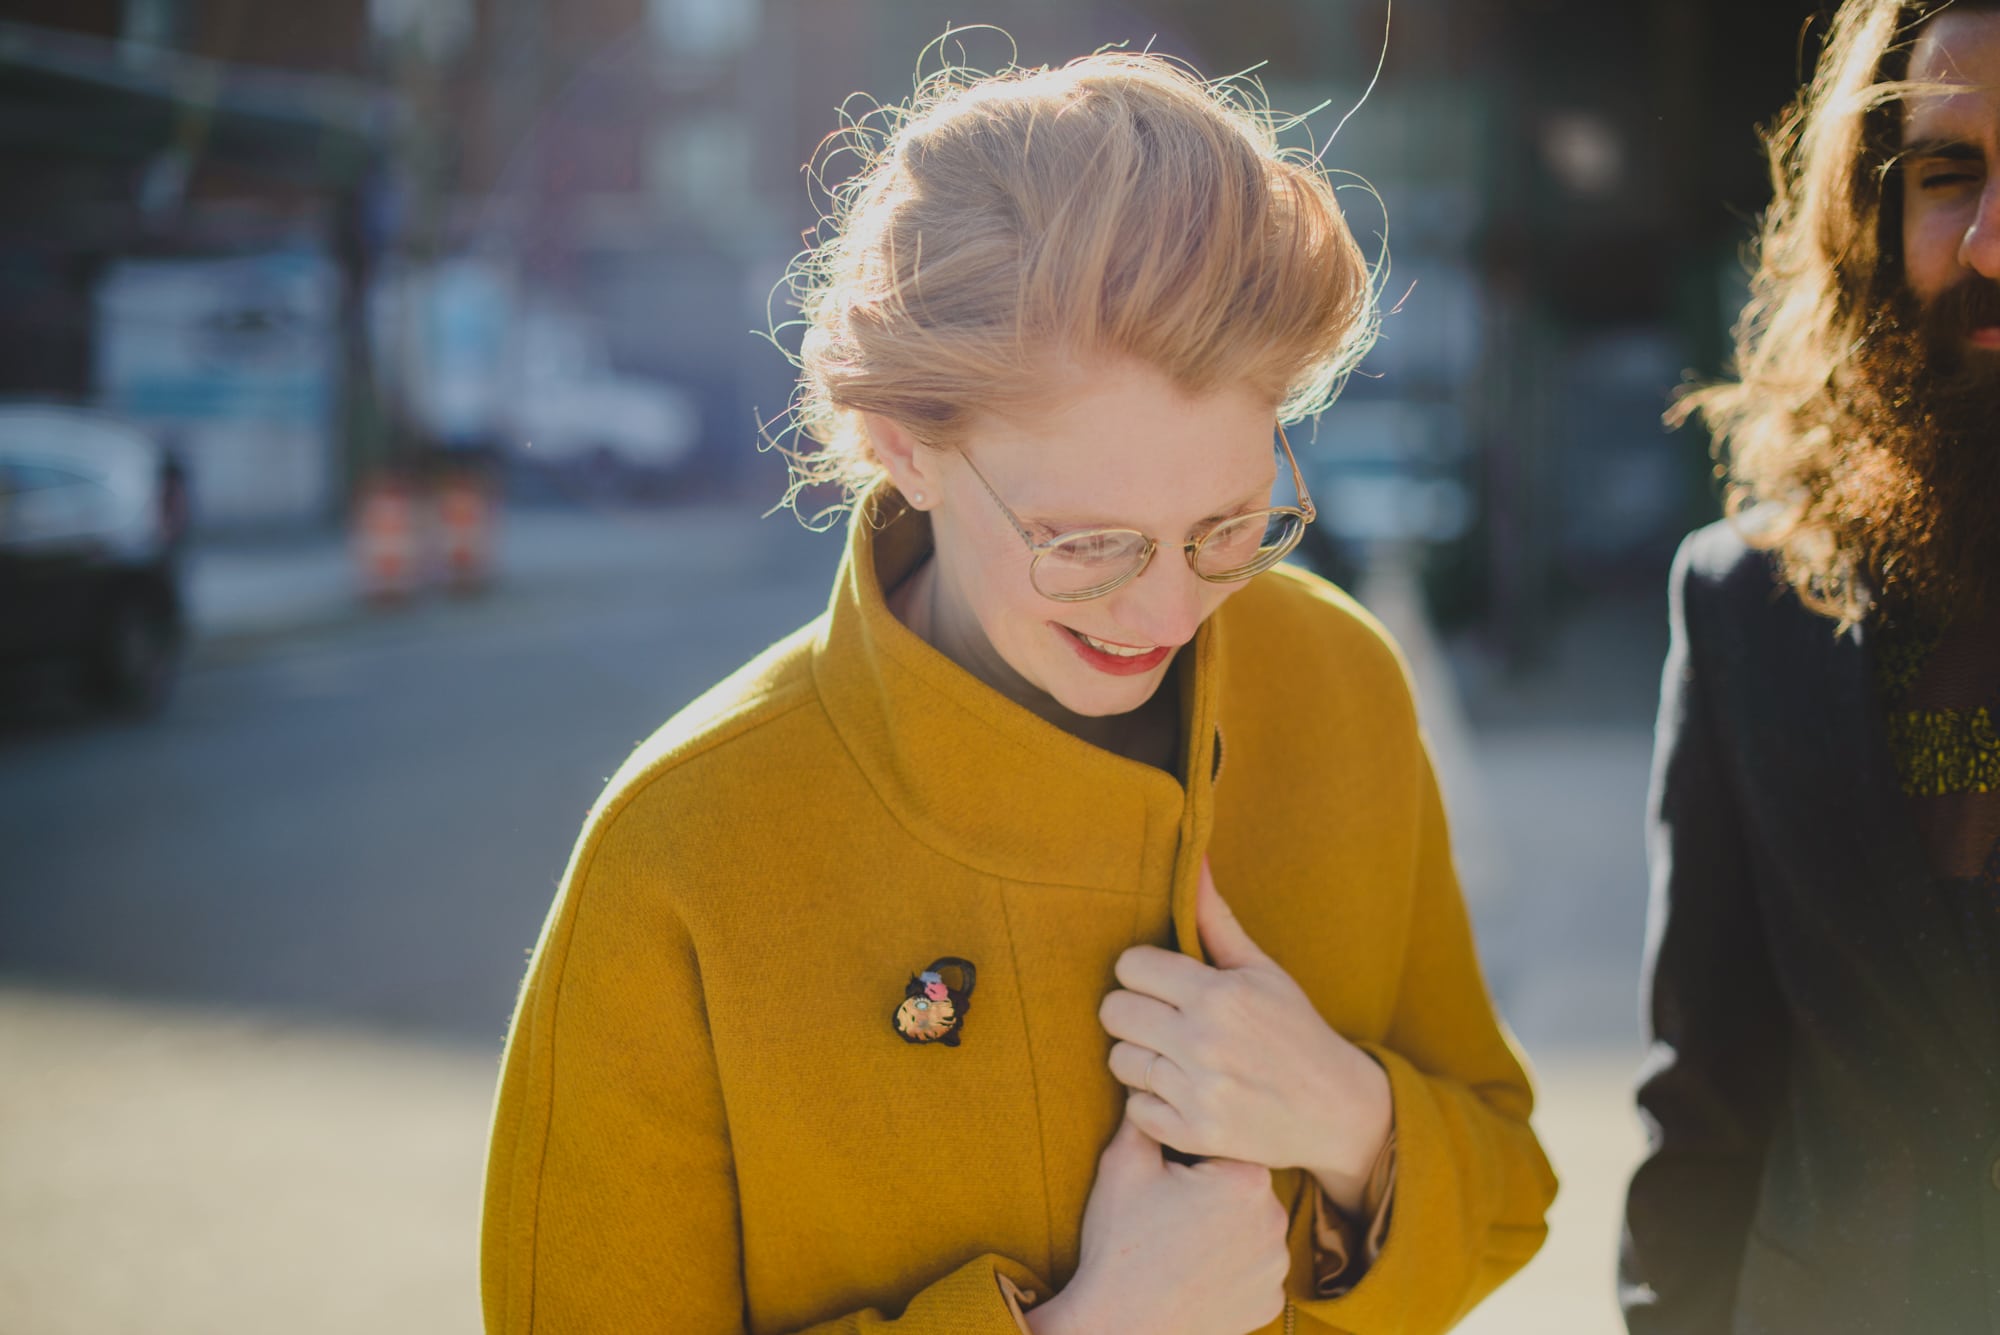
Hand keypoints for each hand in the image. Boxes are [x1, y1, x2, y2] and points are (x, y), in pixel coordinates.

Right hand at [1025, 1111, 1288, 1334]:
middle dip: (1211, 1191)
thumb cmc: (1121, 1241)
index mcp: (1246, 1178)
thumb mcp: (1124, 1163)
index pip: (1225, 1146)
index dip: (1191, 1158)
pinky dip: (1231, 1269)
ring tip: (1180, 1245)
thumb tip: (1150, 1082)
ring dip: (1225, 1230)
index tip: (1168, 1179)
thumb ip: (1146, 1114)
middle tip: (1169, 1214)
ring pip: (1251, 1228)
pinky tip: (1197, 1273)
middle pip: (1241, 1186)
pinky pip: (1255, 1269)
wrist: (1118, 1326)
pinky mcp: (1269, 1302)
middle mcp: (1275, 1220)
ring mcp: (1276, 1267)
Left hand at [1097, 859, 1392, 1213]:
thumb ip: (1215, 918)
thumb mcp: (1262, 970)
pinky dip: (1151, 1102)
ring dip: (1139, 1056)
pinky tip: (1181, 1091)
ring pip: (1118, 1060)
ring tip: (1172, 1055)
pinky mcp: (1193, 1134)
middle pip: (1113, 1011)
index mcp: (1218, 994)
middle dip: (1133, 1011)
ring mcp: (1197, 1092)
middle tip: (1162, 1019)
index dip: (1142, 971)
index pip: (1130, 966)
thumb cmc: (1295, 1030)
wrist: (1336, 1110)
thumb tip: (1193, 857)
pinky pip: (1134, 1107)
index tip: (1162, 982)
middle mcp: (1203, 1041)